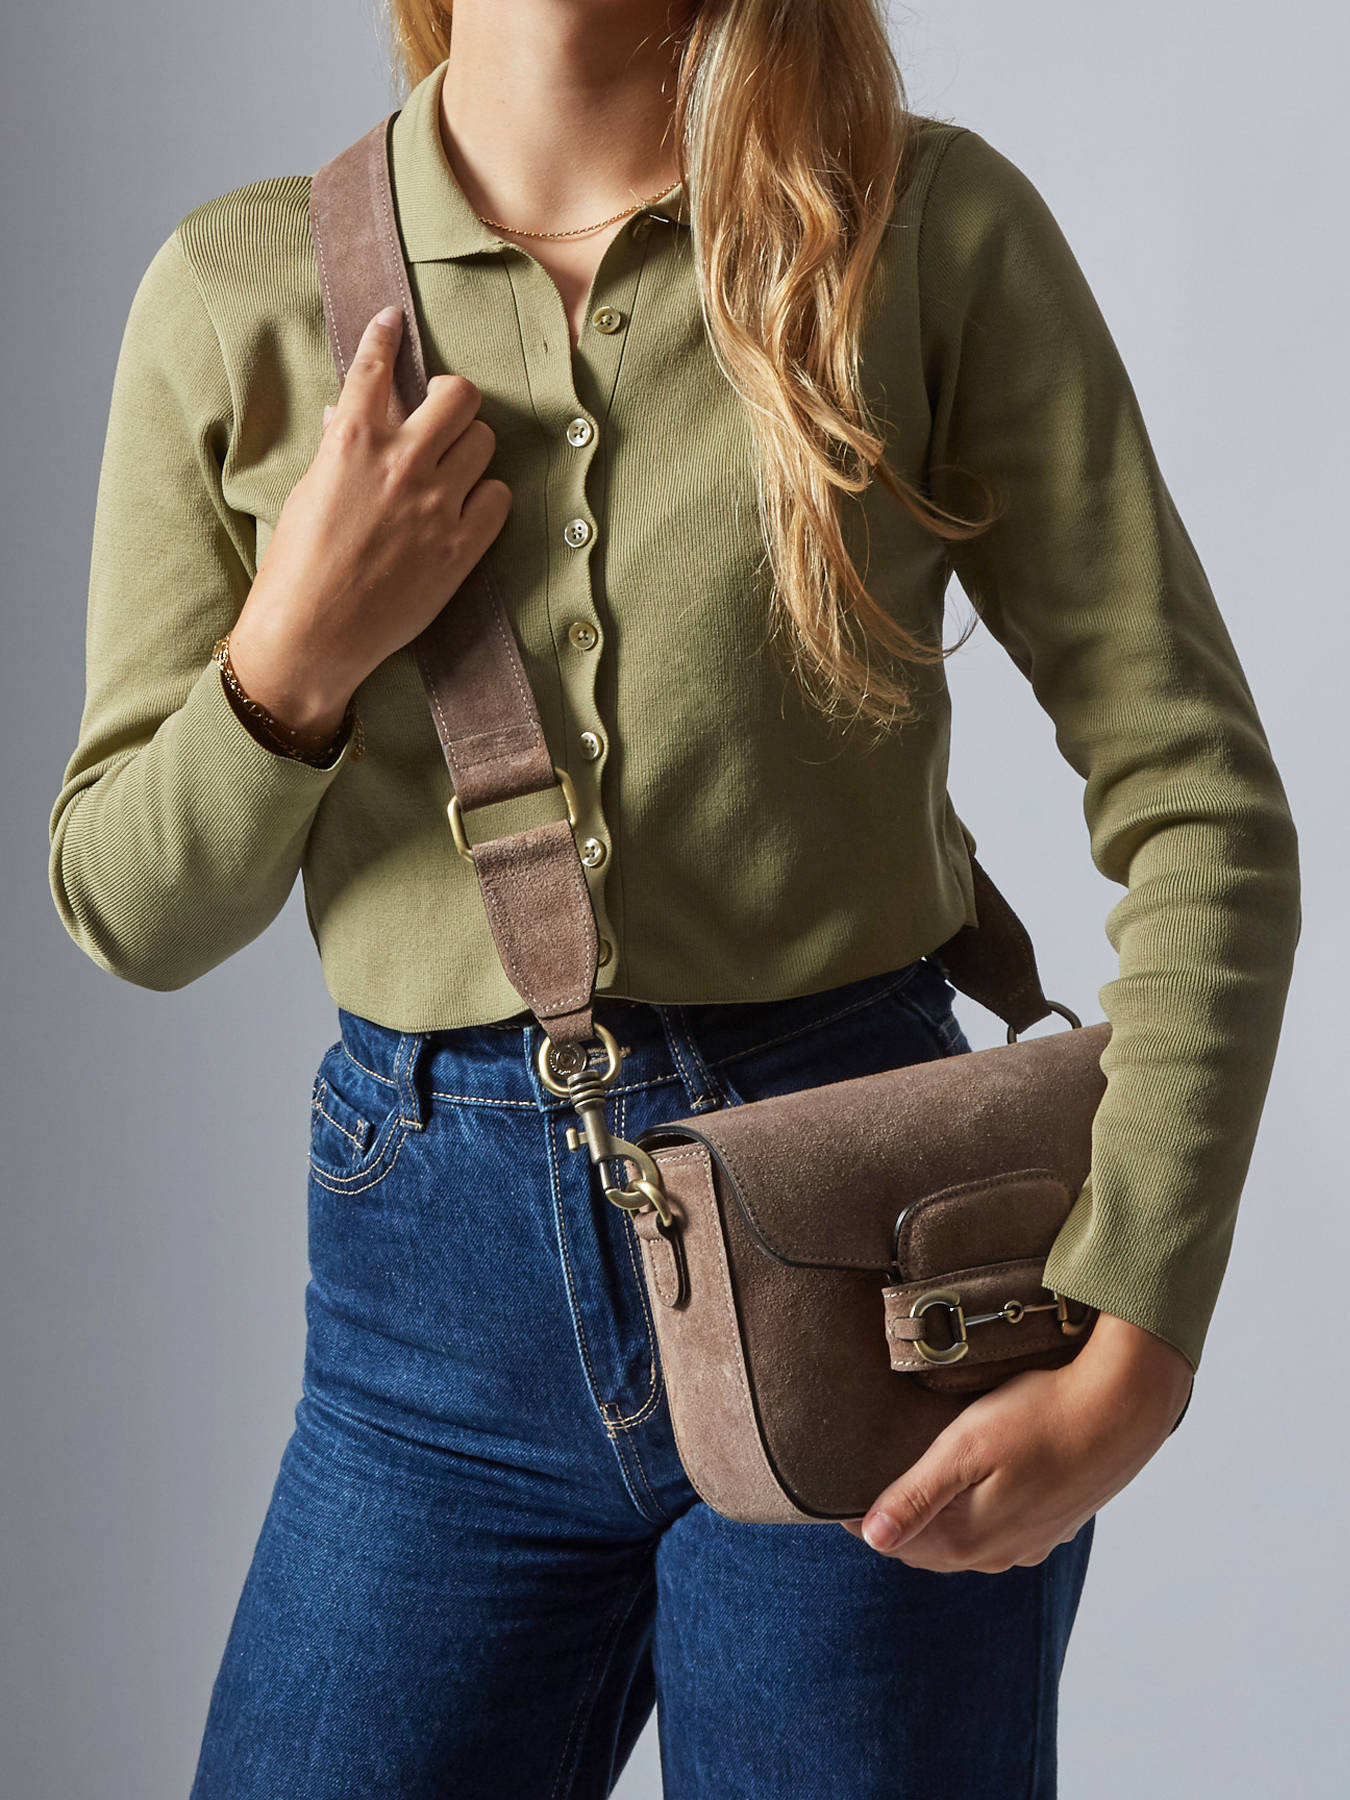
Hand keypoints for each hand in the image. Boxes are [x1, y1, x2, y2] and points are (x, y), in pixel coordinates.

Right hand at [227, 304, 512, 738]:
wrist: (311, 635)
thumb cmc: (296, 566)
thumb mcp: (306, 492)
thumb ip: (337, 449)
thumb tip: (347, 416)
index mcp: (351, 440)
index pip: (376, 366)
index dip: (387, 336)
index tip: (394, 320)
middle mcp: (401, 462)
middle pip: (459, 395)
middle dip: (452, 400)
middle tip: (442, 417)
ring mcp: (438, 504)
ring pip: (485, 442)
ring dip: (470, 450)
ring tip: (452, 471)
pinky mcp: (462, 547)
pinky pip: (500, 498)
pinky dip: (487, 499)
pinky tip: (467, 510)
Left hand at [841, 1311, 1194, 1570]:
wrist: (1122, 1407)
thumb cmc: (1039, 1416)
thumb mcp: (965, 1447)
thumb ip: (918, 1495)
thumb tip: (873, 1538)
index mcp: (970, 1538)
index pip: (897, 1542)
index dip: (864, 1518)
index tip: (840, 1492)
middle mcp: (1000, 1552)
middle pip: (928, 1548)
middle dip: (898, 1522)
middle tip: (871, 1483)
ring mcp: (1031, 1542)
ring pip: (965, 1543)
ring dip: (936, 1522)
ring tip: (915, 1483)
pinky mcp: (1054, 1524)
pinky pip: (999, 1531)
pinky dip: (974, 1517)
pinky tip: (973, 1489)